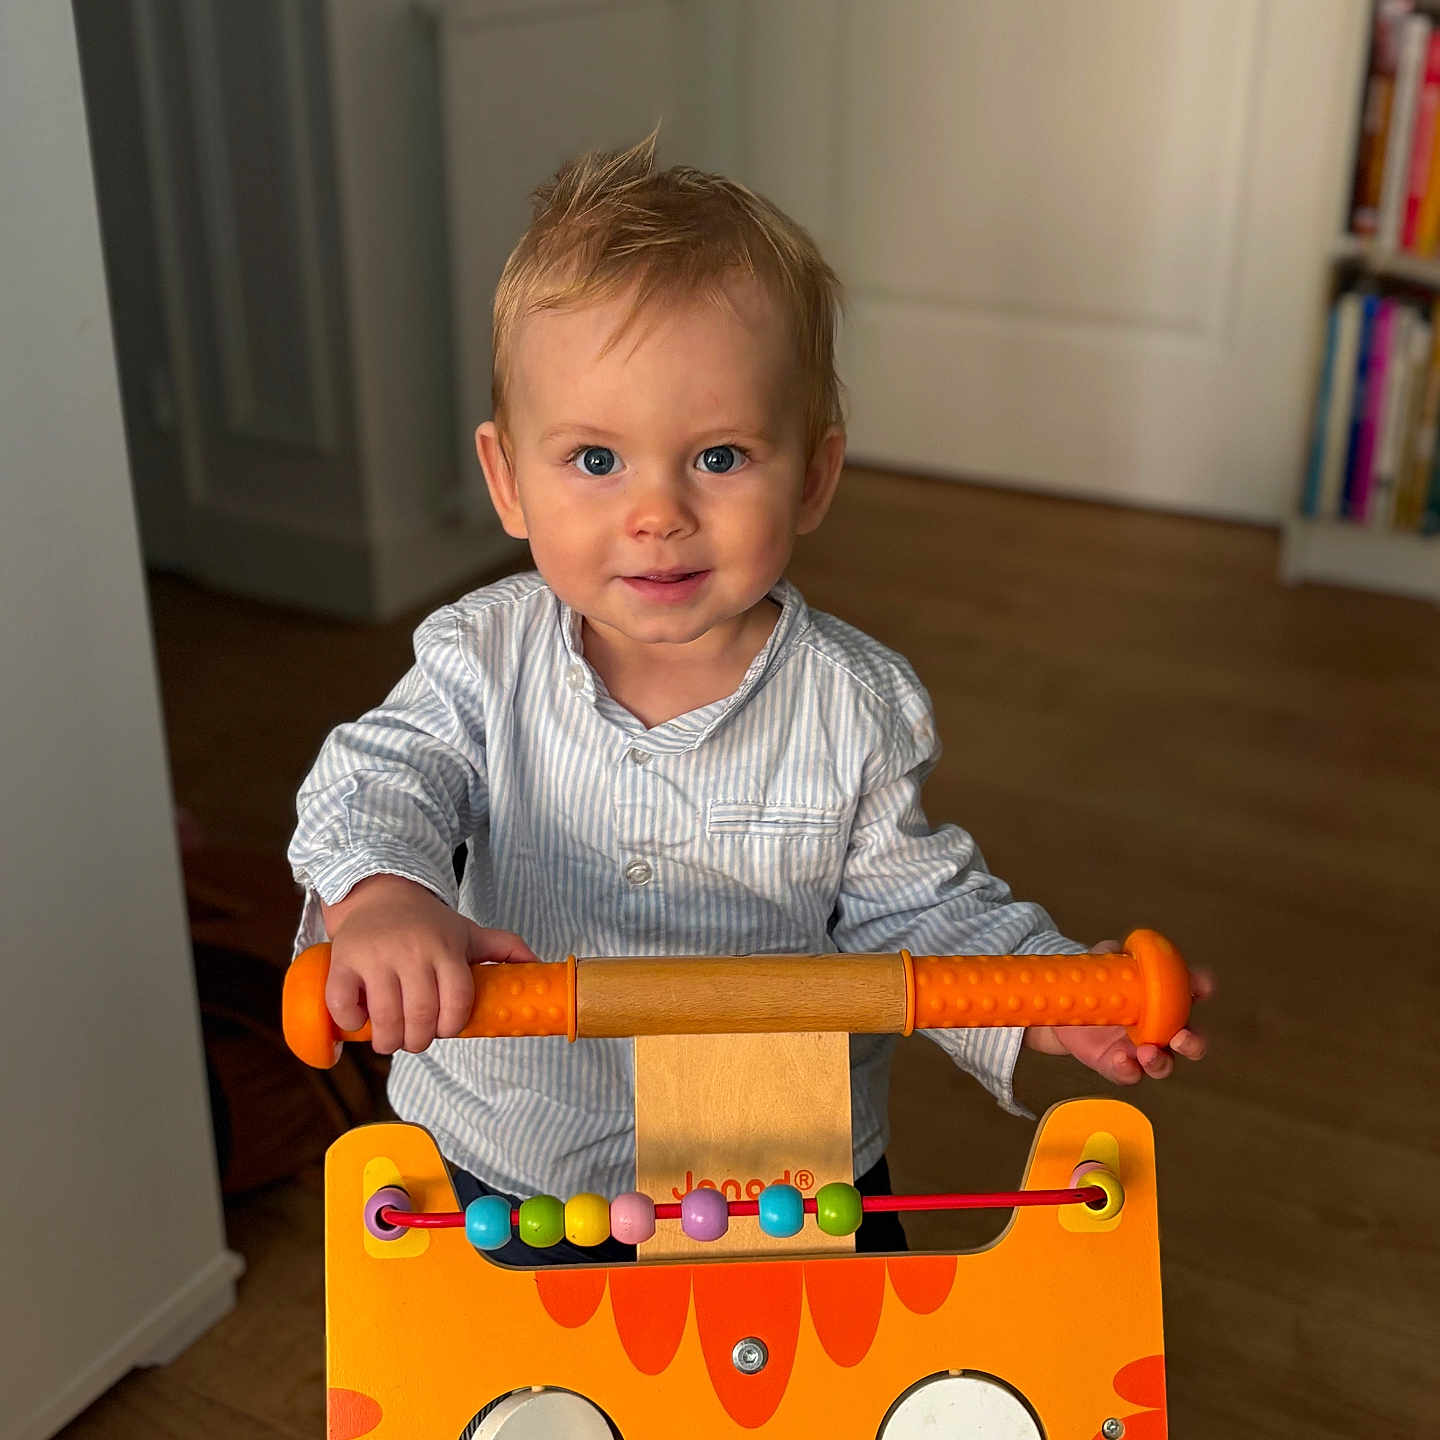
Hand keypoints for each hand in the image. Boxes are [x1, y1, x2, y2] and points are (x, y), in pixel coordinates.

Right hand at [320, 874, 537, 1054]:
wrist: (380, 893)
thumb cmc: (428, 923)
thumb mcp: (468, 931)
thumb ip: (504, 947)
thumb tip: (538, 965)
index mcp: (446, 948)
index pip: (457, 1000)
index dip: (452, 1025)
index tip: (445, 1029)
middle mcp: (412, 951)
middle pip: (420, 1015)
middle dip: (419, 1040)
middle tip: (416, 1041)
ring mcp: (376, 956)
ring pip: (385, 1016)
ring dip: (389, 1040)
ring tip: (392, 1040)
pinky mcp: (343, 960)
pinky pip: (344, 1003)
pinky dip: (352, 1022)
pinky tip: (360, 1022)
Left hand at [1024, 939, 1213, 1083]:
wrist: (1065, 1004)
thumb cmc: (1096, 981)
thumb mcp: (1105, 962)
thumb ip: (1114, 953)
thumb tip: (1119, 949)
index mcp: (1164, 998)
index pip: (1191, 990)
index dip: (1201, 987)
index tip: (1201, 986)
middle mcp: (1160, 1027)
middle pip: (1190, 1041)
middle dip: (1193, 1043)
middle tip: (1181, 1037)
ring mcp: (1140, 1049)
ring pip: (1163, 1064)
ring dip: (1160, 1061)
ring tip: (1147, 1053)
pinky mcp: (1117, 1064)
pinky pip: (1129, 1074)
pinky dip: (1128, 1070)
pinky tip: (1121, 1061)